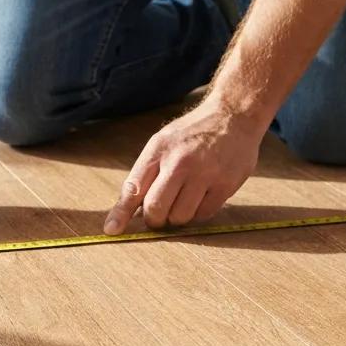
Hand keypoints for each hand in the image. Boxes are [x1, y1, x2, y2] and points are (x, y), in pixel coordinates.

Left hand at [104, 98, 264, 232]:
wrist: (233, 115)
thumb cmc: (192, 134)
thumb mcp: (162, 143)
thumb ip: (144, 174)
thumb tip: (129, 212)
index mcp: (158, 150)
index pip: (134, 188)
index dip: (121, 213)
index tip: (112, 230)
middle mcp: (180, 162)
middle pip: (156, 209)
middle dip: (154, 219)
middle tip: (159, 214)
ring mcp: (205, 173)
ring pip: (180, 217)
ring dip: (178, 217)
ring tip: (184, 199)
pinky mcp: (226, 184)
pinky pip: (204, 215)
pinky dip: (198, 213)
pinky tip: (202, 196)